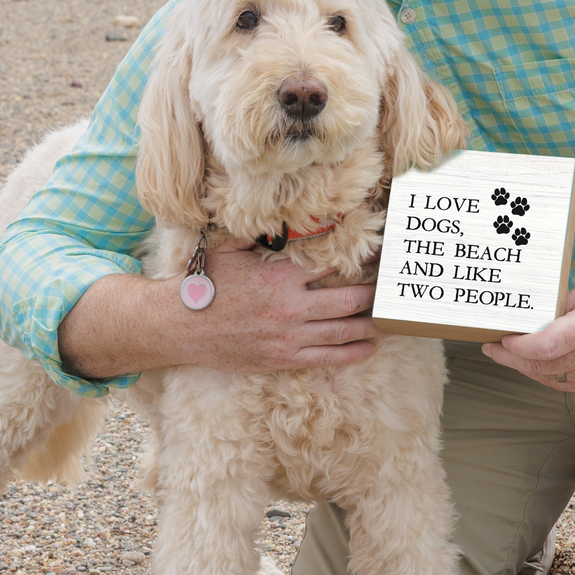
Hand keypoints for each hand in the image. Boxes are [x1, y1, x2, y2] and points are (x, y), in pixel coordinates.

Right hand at [183, 243, 379, 372]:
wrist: (181, 326)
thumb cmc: (206, 284)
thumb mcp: (231, 250)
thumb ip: (260, 234)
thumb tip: (282, 215)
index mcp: (282, 277)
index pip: (333, 266)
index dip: (360, 260)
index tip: (379, 257)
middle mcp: (292, 307)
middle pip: (349, 300)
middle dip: (374, 295)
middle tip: (393, 289)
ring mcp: (290, 337)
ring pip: (344, 330)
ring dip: (371, 324)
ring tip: (392, 318)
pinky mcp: (283, 359)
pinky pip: (327, 358)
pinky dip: (353, 352)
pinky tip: (370, 347)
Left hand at [482, 227, 574, 392]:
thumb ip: (556, 310)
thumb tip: (525, 320)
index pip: (544, 347)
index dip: (516, 348)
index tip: (500, 339)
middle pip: (542, 366)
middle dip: (512, 359)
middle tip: (492, 348)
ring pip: (552, 379)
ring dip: (526, 369)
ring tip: (507, 356)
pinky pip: (568, 386)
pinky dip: (547, 376)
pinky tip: (533, 365)